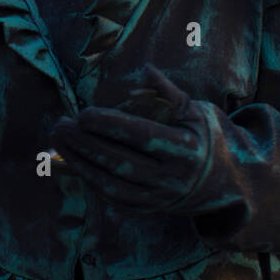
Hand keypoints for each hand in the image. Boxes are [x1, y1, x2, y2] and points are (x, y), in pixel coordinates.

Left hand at [50, 65, 211, 212]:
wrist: (221, 181)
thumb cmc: (201, 135)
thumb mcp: (194, 111)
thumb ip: (168, 92)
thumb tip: (147, 70)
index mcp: (186, 149)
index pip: (142, 136)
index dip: (111, 125)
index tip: (83, 114)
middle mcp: (173, 178)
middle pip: (122, 162)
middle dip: (87, 143)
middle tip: (61, 124)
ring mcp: (159, 198)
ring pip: (113, 184)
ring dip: (80, 163)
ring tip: (58, 139)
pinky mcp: (147, 209)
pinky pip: (112, 197)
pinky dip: (88, 179)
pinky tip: (70, 160)